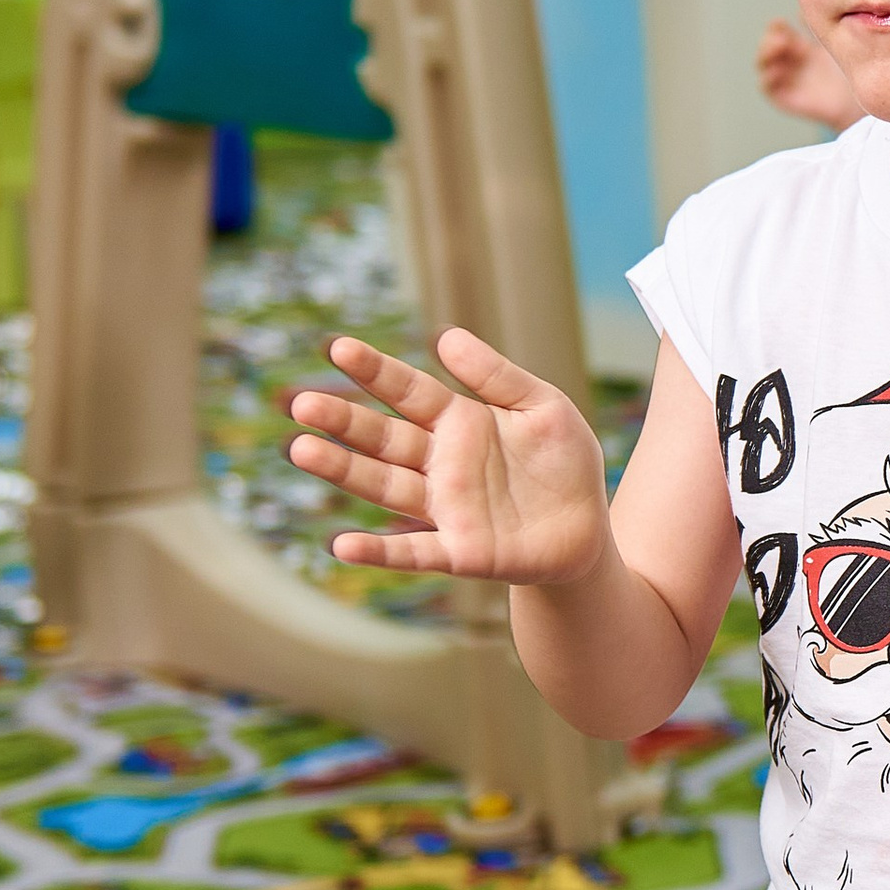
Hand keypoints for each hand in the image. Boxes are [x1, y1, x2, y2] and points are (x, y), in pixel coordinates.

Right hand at [286, 332, 610, 582]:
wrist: (588, 530)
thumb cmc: (563, 463)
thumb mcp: (543, 407)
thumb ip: (497, 376)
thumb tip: (445, 336)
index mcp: (458, 422)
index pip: (408, 391)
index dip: (376, 371)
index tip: (338, 348)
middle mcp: (440, 463)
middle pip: (383, 438)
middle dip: (343, 421)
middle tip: (301, 403)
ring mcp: (445, 508)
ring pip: (385, 486)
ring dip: (344, 471)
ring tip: (302, 451)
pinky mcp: (459, 552)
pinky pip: (413, 552)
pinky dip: (379, 552)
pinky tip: (342, 546)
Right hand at [757, 18, 862, 133]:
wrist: (865, 98)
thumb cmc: (857, 69)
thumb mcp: (840, 43)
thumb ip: (824, 29)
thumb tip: (808, 10)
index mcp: (803, 46)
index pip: (780, 31)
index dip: (777, 26)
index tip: (782, 23)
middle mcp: (793, 62)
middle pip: (768, 45)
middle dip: (770, 39)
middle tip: (783, 38)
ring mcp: (789, 79)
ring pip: (763, 64)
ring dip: (765, 53)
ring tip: (780, 47)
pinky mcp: (787, 97)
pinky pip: (767, 87)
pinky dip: (767, 78)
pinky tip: (778, 70)